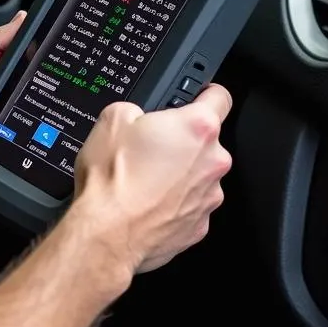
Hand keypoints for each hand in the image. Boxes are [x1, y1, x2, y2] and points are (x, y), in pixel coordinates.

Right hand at [70, 84, 232, 284]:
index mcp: (197, 127)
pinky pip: (189, 205)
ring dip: (178, 174)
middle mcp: (212, 161)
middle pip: (205, 141)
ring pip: (198, 175)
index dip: (206, 92)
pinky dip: (172, 202)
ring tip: (142, 180)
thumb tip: (136, 117)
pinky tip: (146, 203)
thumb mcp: (112, 119)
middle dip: (181, 141)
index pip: (219, 96)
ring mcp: (209, 196)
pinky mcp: (199, 225)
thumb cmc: (113, 181)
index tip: (199, 97)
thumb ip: (135, 109)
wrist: (107, 234)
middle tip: (149, 147)